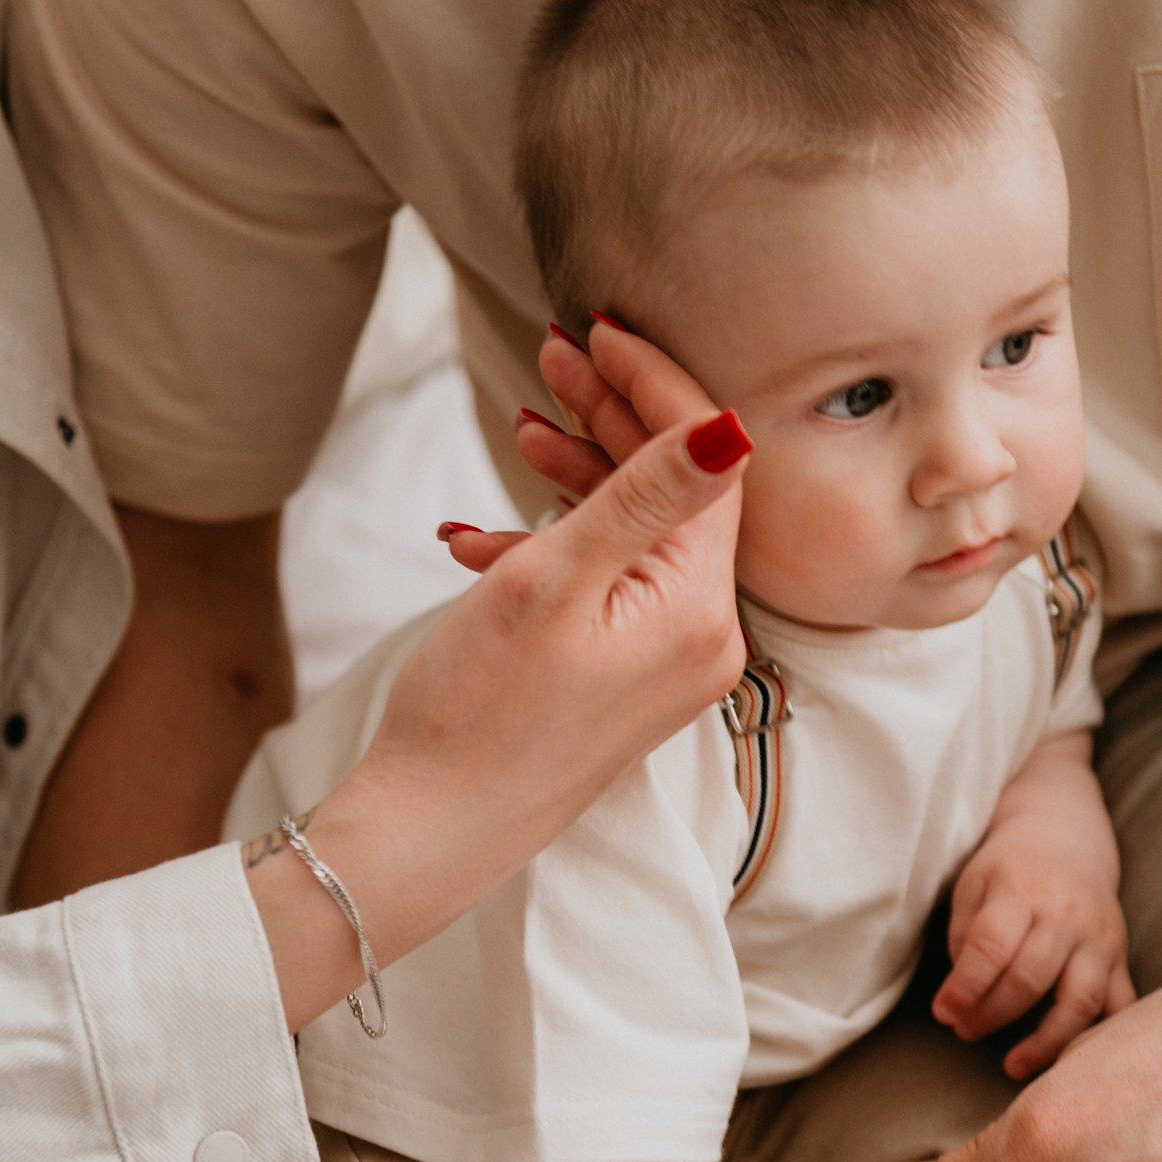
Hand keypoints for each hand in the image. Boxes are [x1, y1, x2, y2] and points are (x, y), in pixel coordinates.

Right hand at [259, 319, 751, 1029]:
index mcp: (700, 610)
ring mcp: (667, 662)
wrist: (429, 831)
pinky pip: (610, 582)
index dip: (654, 384)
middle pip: (678, 491)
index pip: (709, 462)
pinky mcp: (627, 678)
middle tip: (552, 351)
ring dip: (581, 470)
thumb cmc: (477, 712)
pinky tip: (482, 532)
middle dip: (612, 414)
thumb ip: (647, 496)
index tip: (598, 329)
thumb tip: (733, 423)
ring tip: (521, 417)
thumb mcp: (555, 581)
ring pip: (638, 532)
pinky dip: (557, 542)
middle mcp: (705, 639)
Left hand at [935, 829, 1132, 1079]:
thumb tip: (962, 999)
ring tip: (1012, 1065)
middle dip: (990, 1015)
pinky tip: (1071, 1060)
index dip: (964, 988)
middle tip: (964, 1031)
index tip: (943, 1013)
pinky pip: (1121, 1007)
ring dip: (1044, 1043)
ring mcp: (1100, 940)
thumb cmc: (1009, 868)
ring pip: (1079, 1003)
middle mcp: (1067, 917)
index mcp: (1022, 893)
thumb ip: (966, 938)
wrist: (1066, 839)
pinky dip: (1101, 1039)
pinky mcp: (1121, 958)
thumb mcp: (974, 886)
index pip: (990, 949)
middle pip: (1028, 981)